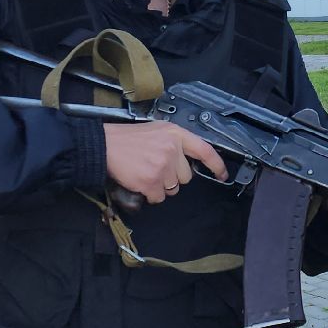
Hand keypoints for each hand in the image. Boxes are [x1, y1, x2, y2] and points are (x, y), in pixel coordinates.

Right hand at [104, 121, 227, 203]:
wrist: (105, 145)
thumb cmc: (129, 139)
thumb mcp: (157, 130)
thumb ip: (175, 142)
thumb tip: (188, 160)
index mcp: (176, 134)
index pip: (205, 150)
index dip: (217, 165)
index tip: (222, 174)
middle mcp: (172, 149)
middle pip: (186, 176)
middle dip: (173, 176)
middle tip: (155, 166)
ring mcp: (162, 166)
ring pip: (173, 189)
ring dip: (161, 186)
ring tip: (146, 172)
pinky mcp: (151, 182)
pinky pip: (159, 197)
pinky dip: (150, 194)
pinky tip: (140, 181)